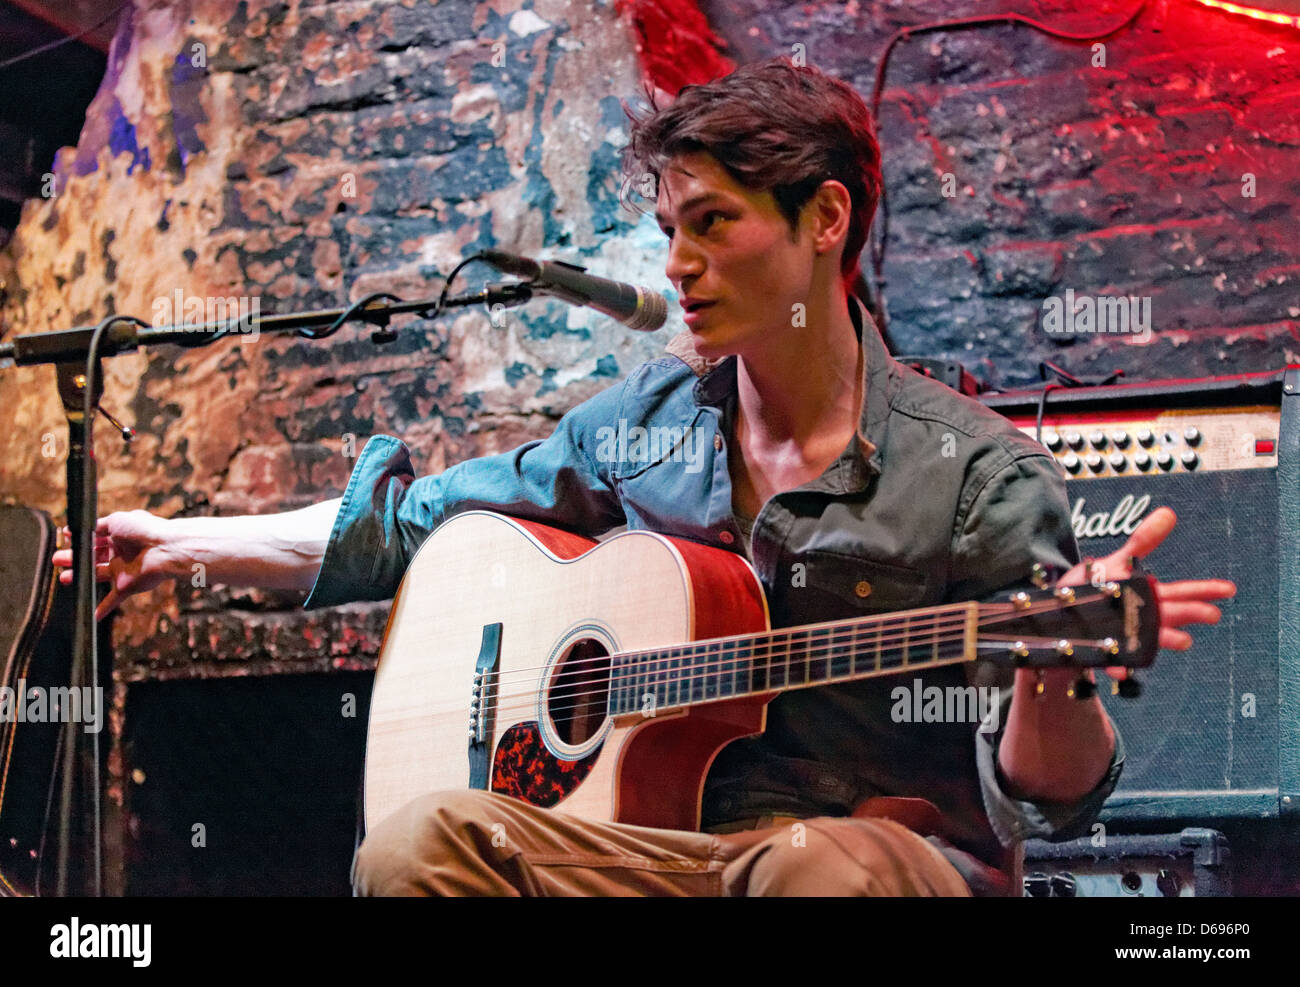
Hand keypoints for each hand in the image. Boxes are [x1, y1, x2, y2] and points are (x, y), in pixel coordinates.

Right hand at [51, 510, 175, 620]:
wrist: (164, 550)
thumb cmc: (143, 531)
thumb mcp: (117, 520)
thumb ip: (98, 525)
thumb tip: (79, 528)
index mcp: (119, 536)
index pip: (95, 539)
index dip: (81, 540)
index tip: (66, 539)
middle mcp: (120, 553)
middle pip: (93, 557)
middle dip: (74, 559)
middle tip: (57, 560)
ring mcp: (122, 570)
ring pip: (97, 575)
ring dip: (80, 577)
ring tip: (63, 577)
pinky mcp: (126, 586)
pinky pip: (113, 600)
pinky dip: (103, 608)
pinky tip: (92, 615)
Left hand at [1057, 506, 1236, 663]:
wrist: (1059, 609)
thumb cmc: (1094, 586)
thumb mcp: (1117, 560)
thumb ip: (1143, 541)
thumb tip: (1168, 512)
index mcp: (1147, 596)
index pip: (1182, 594)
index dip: (1205, 591)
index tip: (1229, 590)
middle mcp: (1141, 617)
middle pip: (1171, 614)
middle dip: (1190, 613)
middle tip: (1211, 614)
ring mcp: (1125, 634)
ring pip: (1149, 638)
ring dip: (1165, 639)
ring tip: (1184, 640)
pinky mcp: (1104, 649)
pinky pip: (1113, 659)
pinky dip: (1119, 664)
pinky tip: (1122, 667)